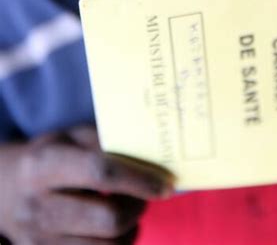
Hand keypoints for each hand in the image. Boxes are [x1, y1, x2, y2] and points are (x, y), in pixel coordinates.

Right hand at [0, 126, 172, 243]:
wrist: (4, 189)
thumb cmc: (50, 156)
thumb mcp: (71, 137)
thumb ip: (105, 143)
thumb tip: (152, 157)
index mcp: (44, 165)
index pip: (101, 172)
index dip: (139, 179)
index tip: (166, 183)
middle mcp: (38, 207)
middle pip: (108, 219)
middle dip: (138, 207)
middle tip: (147, 195)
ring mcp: (38, 240)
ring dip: (131, 229)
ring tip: (132, 210)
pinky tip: (117, 229)